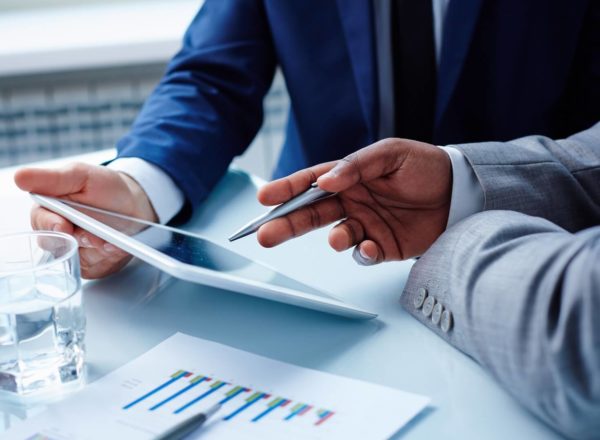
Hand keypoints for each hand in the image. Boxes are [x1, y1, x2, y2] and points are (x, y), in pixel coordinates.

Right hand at [14, 163, 157, 278]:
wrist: (136, 204)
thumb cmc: (107, 188)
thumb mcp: (81, 176)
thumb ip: (52, 178)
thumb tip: (20, 176)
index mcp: (50, 209)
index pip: (40, 222)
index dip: (51, 225)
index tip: (63, 225)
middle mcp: (58, 233)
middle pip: (56, 246)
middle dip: (79, 240)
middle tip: (96, 236)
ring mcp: (73, 250)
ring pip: (76, 259)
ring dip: (96, 251)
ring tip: (112, 241)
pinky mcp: (89, 265)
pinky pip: (94, 268)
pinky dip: (108, 259)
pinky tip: (117, 248)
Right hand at [256, 138, 451, 263]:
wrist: (461, 191)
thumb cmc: (425, 166)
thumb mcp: (391, 153)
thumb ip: (357, 165)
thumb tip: (325, 181)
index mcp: (348, 177)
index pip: (310, 182)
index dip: (286, 190)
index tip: (264, 198)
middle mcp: (352, 202)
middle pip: (311, 214)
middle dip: (286, 224)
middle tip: (264, 235)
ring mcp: (366, 225)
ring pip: (335, 235)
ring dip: (333, 238)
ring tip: (338, 238)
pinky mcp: (383, 246)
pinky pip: (364, 254)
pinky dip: (362, 253)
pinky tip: (370, 247)